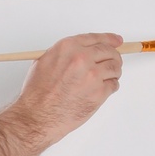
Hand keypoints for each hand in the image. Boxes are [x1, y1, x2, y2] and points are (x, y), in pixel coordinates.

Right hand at [6, 32, 122, 155]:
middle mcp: (82, 58)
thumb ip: (64, 54)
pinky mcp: (99, 93)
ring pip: (115, 68)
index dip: (109, 39)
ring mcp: (92, 76)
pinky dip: (111, 87)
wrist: (37, 117)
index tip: (116, 41)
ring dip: (114, 72)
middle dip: (114, 56)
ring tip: (108, 78)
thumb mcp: (44, 62)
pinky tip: (103, 90)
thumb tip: (79, 51)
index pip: (96, 38)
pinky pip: (113, 85)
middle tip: (114, 62)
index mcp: (68, 47)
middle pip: (109, 52)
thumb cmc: (37, 94)